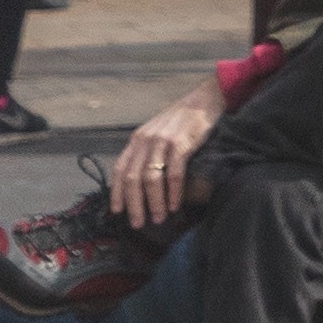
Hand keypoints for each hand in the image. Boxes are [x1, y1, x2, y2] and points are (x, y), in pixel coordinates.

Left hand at [112, 85, 227, 230]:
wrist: (205, 98)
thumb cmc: (183, 118)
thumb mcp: (157, 131)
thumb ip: (147, 150)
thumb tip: (141, 179)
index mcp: (137, 139)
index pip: (120, 169)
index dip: (117, 192)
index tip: (117, 212)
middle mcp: (146, 140)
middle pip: (133, 178)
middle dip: (134, 205)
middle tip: (138, 223)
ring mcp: (163, 141)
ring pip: (151, 178)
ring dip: (153, 202)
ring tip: (158, 218)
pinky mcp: (182, 143)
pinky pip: (174, 172)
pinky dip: (173, 192)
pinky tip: (174, 205)